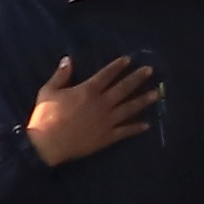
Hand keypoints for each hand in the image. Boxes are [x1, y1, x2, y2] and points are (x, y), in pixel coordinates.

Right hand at [23, 54, 157, 166]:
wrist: (47, 144)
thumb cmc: (45, 116)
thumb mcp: (48, 91)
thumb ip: (60, 75)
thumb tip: (68, 59)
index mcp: (88, 91)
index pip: (106, 74)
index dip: (118, 66)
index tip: (129, 59)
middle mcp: (102, 103)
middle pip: (123, 88)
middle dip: (137, 78)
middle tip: (150, 70)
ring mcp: (107, 120)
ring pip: (130, 108)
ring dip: (144, 100)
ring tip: (158, 93)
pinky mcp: (107, 136)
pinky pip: (125, 131)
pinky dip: (136, 128)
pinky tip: (147, 124)